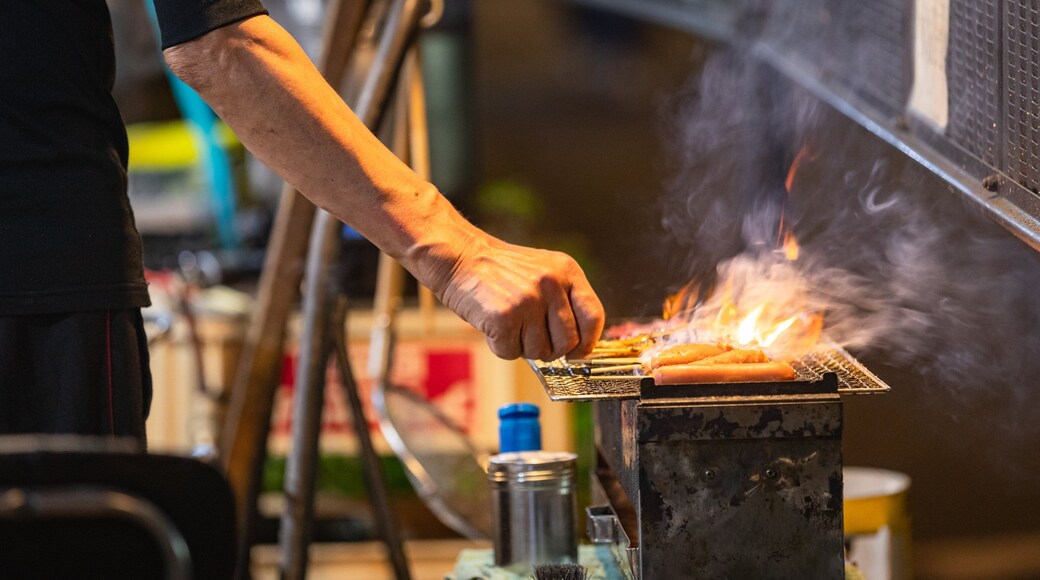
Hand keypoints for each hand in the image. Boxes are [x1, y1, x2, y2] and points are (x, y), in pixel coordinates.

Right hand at [426, 234, 603, 360]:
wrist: (460, 258)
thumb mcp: (542, 272)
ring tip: (508, 322)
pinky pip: (511, 352)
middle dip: (549, 349)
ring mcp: (528, 301)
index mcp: (567, 271)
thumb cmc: (500, 272)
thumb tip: (579, 348)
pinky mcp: (505, 317)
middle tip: (529, 337)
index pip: (593, 316)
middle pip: (568, 343)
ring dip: (521, 346)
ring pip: (540, 352)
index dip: (587, 342)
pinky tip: (492, 325)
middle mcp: (551, 284)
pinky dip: (499, 346)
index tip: (577, 353)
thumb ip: (564, 302)